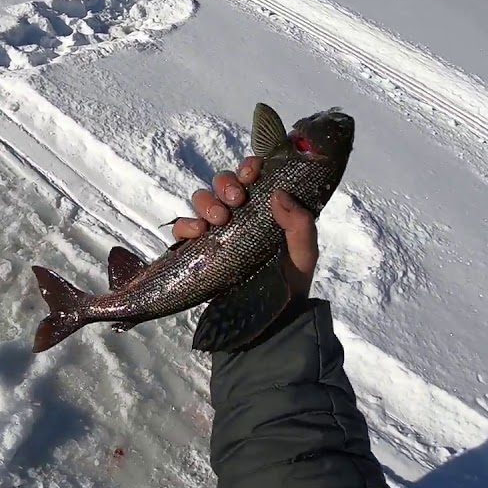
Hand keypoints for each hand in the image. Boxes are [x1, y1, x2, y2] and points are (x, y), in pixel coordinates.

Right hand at [171, 156, 318, 298]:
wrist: (272, 319)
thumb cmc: (292, 281)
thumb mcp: (305, 253)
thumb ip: (300, 224)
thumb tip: (278, 193)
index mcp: (265, 207)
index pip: (252, 174)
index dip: (248, 167)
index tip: (252, 175)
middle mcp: (239, 213)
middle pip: (223, 182)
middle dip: (226, 184)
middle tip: (237, 200)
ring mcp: (216, 231)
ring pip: (201, 199)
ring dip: (207, 202)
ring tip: (218, 220)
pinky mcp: (198, 250)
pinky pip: (183, 228)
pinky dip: (186, 224)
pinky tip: (198, 232)